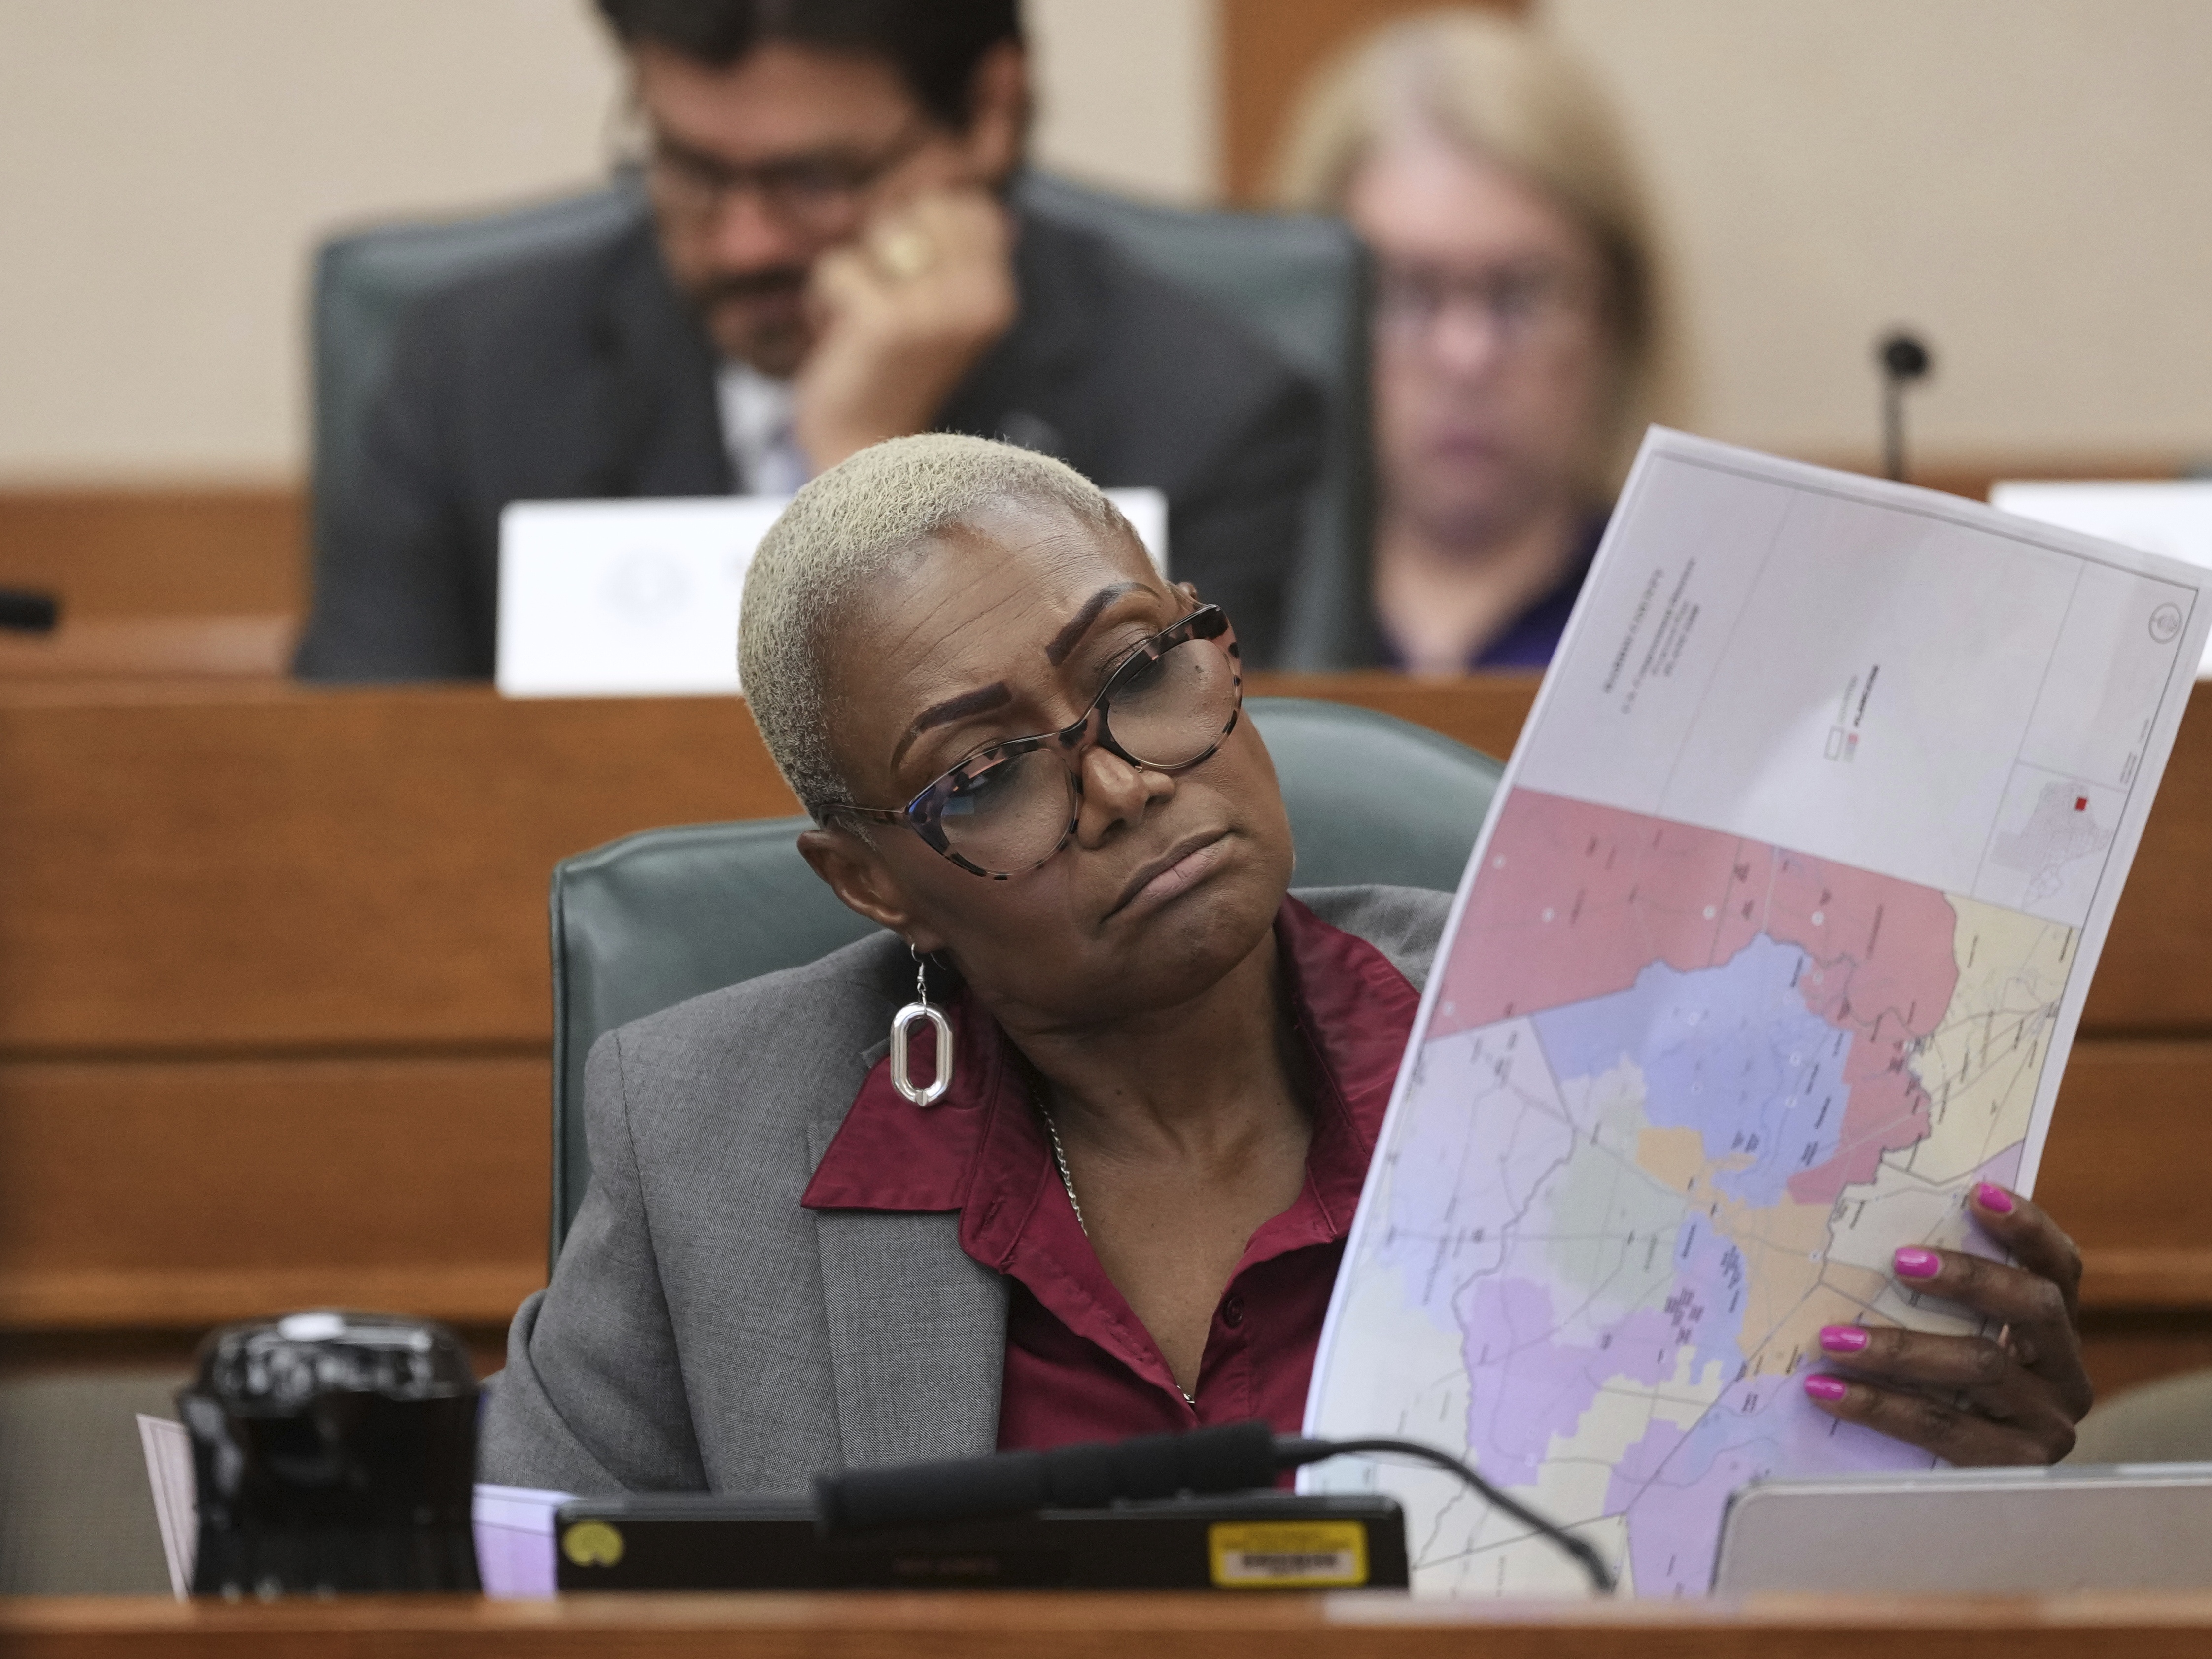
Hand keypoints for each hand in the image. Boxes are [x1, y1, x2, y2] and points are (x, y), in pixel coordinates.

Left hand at [793, 187, 1017, 469]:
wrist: (866, 454)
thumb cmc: (893, 374)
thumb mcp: (942, 312)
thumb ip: (954, 257)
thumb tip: (966, 202)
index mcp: (997, 296)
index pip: (968, 207)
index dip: (926, 228)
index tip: (913, 283)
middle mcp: (978, 300)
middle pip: (923, 208)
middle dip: (889, 246)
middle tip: (886, 303)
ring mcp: (935, 311)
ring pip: (878, 235)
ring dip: (855, 276)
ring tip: (863, 323)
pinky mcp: (886, 322)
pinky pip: (838, 267)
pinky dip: (823, 300)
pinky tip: (840, 339)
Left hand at [1802, 1182, 2091, 1463]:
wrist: (1967, 1497)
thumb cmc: (1943, 1393)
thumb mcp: (1956, 1339)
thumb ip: (1939, 1298)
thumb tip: (1870, 1236)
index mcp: (2058, 1329)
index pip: (2059, 1266)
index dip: (2027, 1227)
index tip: (1978, 1193)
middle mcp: (2066, 1373)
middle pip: (2033, 1307)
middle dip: (1968, 1278)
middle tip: (1899, 1261)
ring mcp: (2047, 1422)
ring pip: (1981, 1366)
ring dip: (1899, 1347)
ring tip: (1832, 1338)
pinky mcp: (2013, 1466)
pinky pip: (1942, 1426)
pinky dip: (1878, 1405)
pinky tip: (1826, 1390)